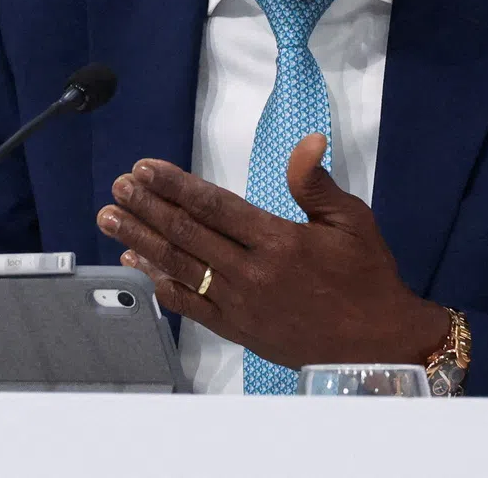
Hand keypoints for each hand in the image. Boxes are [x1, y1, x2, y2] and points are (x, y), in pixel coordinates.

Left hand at [96, 133, 448, 368]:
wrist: (378, 347)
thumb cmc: (366, 276)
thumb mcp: (352, 221)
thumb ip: (316, 183)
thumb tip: (308, 140)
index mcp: (278, 241)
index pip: (214, 206)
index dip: (175, 185)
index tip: (145, 168)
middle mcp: (251, 272)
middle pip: (187, 234)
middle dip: (147, 207)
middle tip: (117, 187)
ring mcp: (239, 304)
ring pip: (180, 266)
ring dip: (141, 239)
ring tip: (109, 217)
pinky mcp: (236, 329)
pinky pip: (188, 304)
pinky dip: (158, 282)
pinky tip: (136, 263)